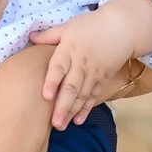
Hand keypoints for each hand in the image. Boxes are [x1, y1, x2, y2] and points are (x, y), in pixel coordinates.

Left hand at [31, 7, 143, 128]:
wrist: (122, 28)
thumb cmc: (91, 25)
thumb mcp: (69, 26)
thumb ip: (49, 35)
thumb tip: (29, 37)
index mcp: (69, 49)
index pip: (59, 67)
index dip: (53, 81)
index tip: (46, 96)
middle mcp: (81, 63)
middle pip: (71, 87)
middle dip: (62, 106)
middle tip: (54, 123)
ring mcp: (93, 73)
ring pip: (82, 95)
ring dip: (72, 111)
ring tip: (62, 126)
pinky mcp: (103, 79)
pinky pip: (93, 96)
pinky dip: (86, 109)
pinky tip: (77, 121)